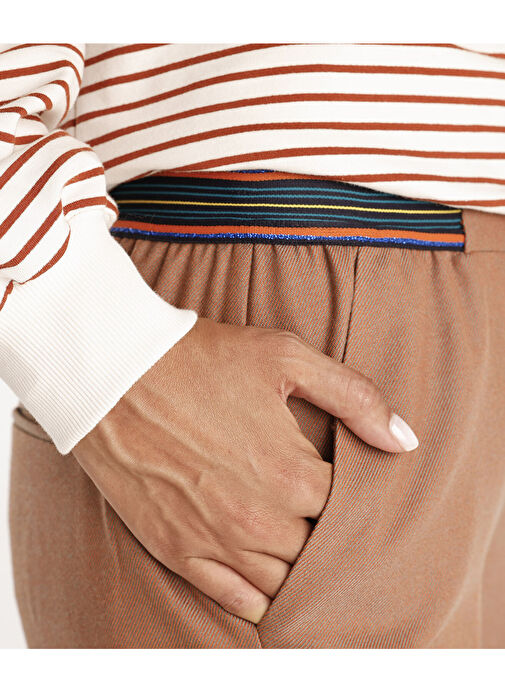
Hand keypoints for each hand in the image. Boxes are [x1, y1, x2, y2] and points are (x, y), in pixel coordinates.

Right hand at [74, 318, 417, 622]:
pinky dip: (258, 599)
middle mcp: (260, 518)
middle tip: (319, 514)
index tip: (342, 484)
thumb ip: (353, 397)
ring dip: (296, 569)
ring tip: (297, 546)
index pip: (348, 511)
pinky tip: (267, 584)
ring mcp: (217, 540)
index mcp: (293, 472)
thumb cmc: (199, 359)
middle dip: (326, 534)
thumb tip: (404, 440)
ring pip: (283, 583)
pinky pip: (234, 599)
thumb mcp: (285, 356)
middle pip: (318, 551)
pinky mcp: (177, 550)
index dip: (352, 500)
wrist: (112, 372)